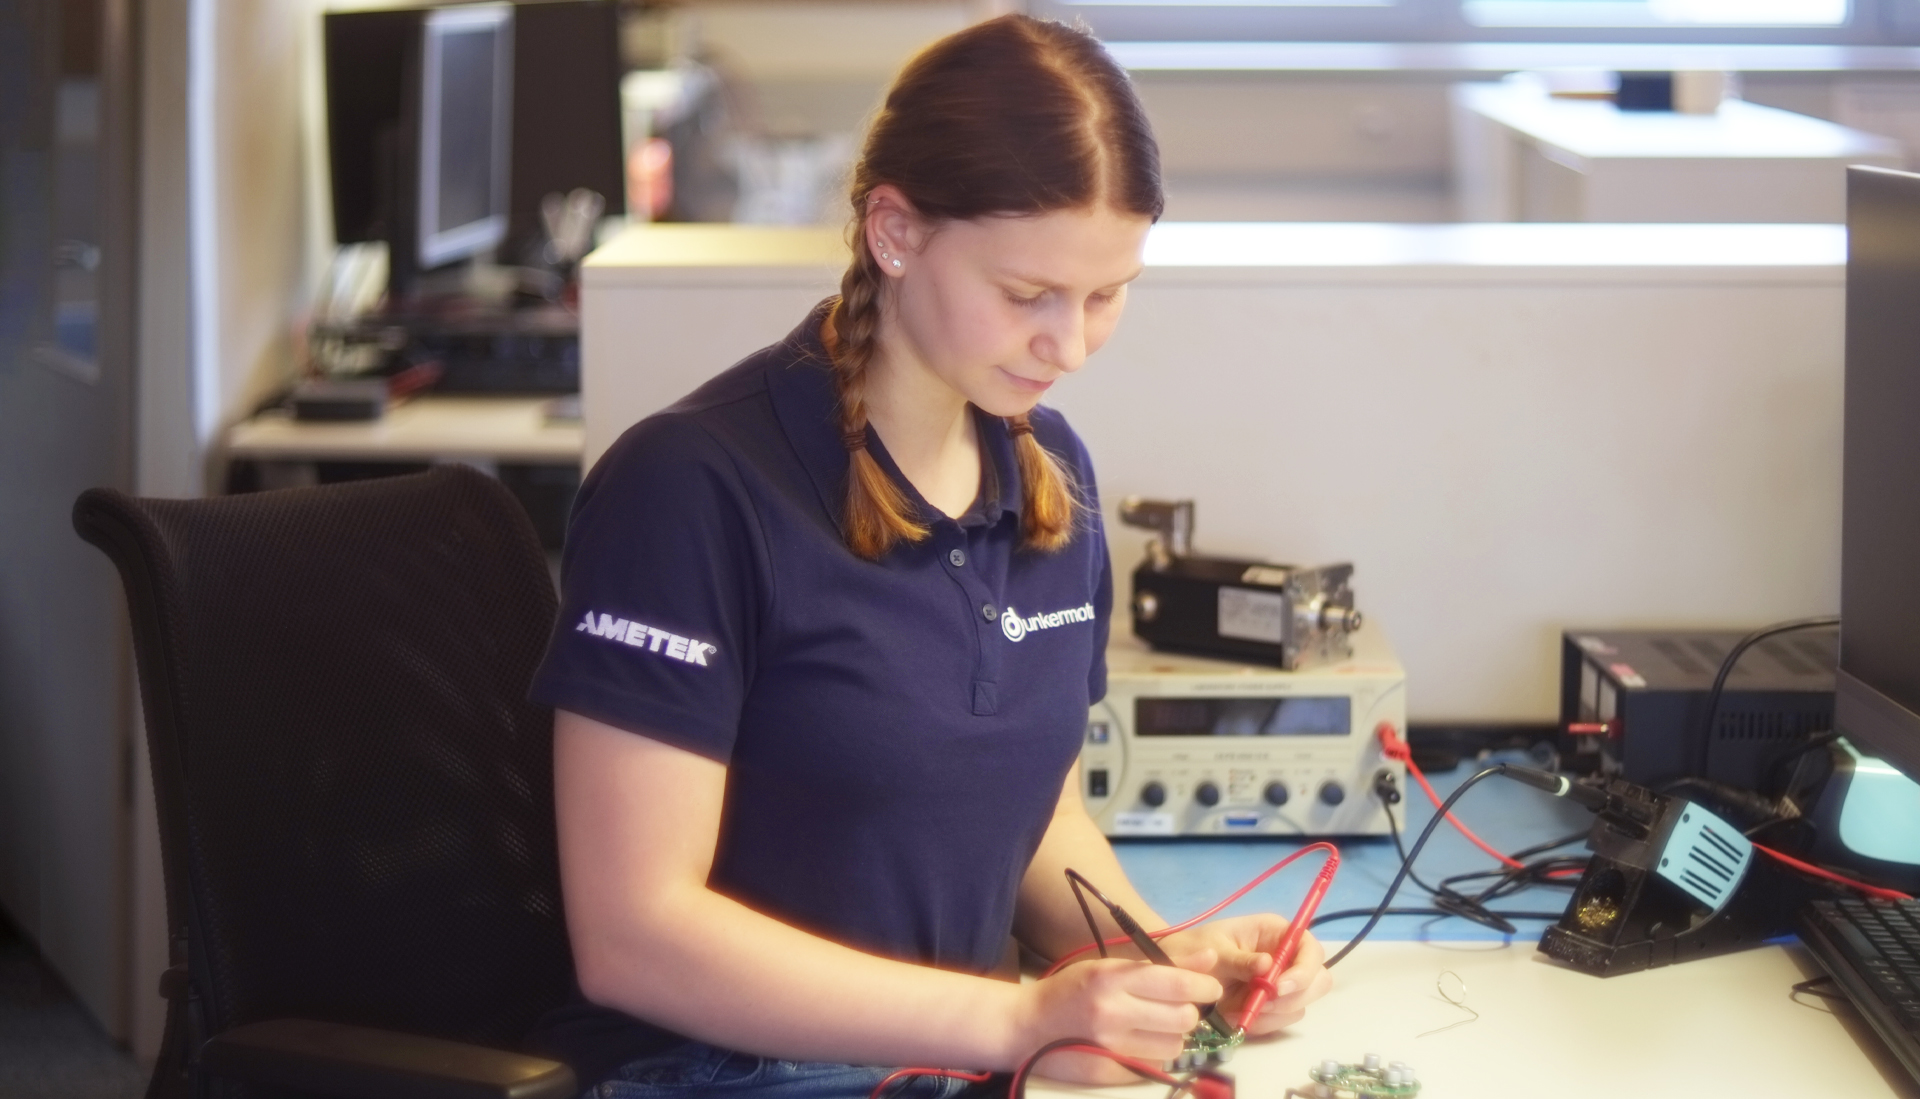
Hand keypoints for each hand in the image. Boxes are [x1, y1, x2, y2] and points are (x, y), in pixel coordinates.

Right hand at [1012, 953, 1223, 1083]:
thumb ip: (1160, 964)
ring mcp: (1112, 1047)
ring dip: (1174, 1035)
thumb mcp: (1110, 967)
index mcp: (1112, 979)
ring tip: (1155, 1026)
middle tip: (1180, 1007)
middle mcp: (1113, 1013)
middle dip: (1190, 1012)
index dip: (1205, 986)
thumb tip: (1209, 958)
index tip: (1211, 987)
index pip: (1178, 985)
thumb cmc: (1072, 989)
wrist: (1027, 1026)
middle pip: (1183, 1018)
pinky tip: (1138, 1042)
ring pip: (1175, 1045)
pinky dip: (1155, 1053)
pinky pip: (1156, 1064)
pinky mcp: (1111, 1072)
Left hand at [1157, 915, 1332, 1036]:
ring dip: (1273, 1013)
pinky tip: (1236, 1016)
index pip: (1311, 948)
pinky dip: (1262, 1023)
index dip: (1304, 970)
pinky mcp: (1271, 1005)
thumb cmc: (1194, 949)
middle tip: (1259, 1004)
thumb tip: (1268, 965)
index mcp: (1276, 932)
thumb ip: (1240, 960)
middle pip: (1317, 981)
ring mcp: (1281, 983)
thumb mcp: (1213, 949)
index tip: (1278, 988)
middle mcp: (1285, 957)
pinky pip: (1281, 1020)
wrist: (1175, 972)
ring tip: (1237, 1009)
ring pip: (1300, 1005)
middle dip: (1293, 997)